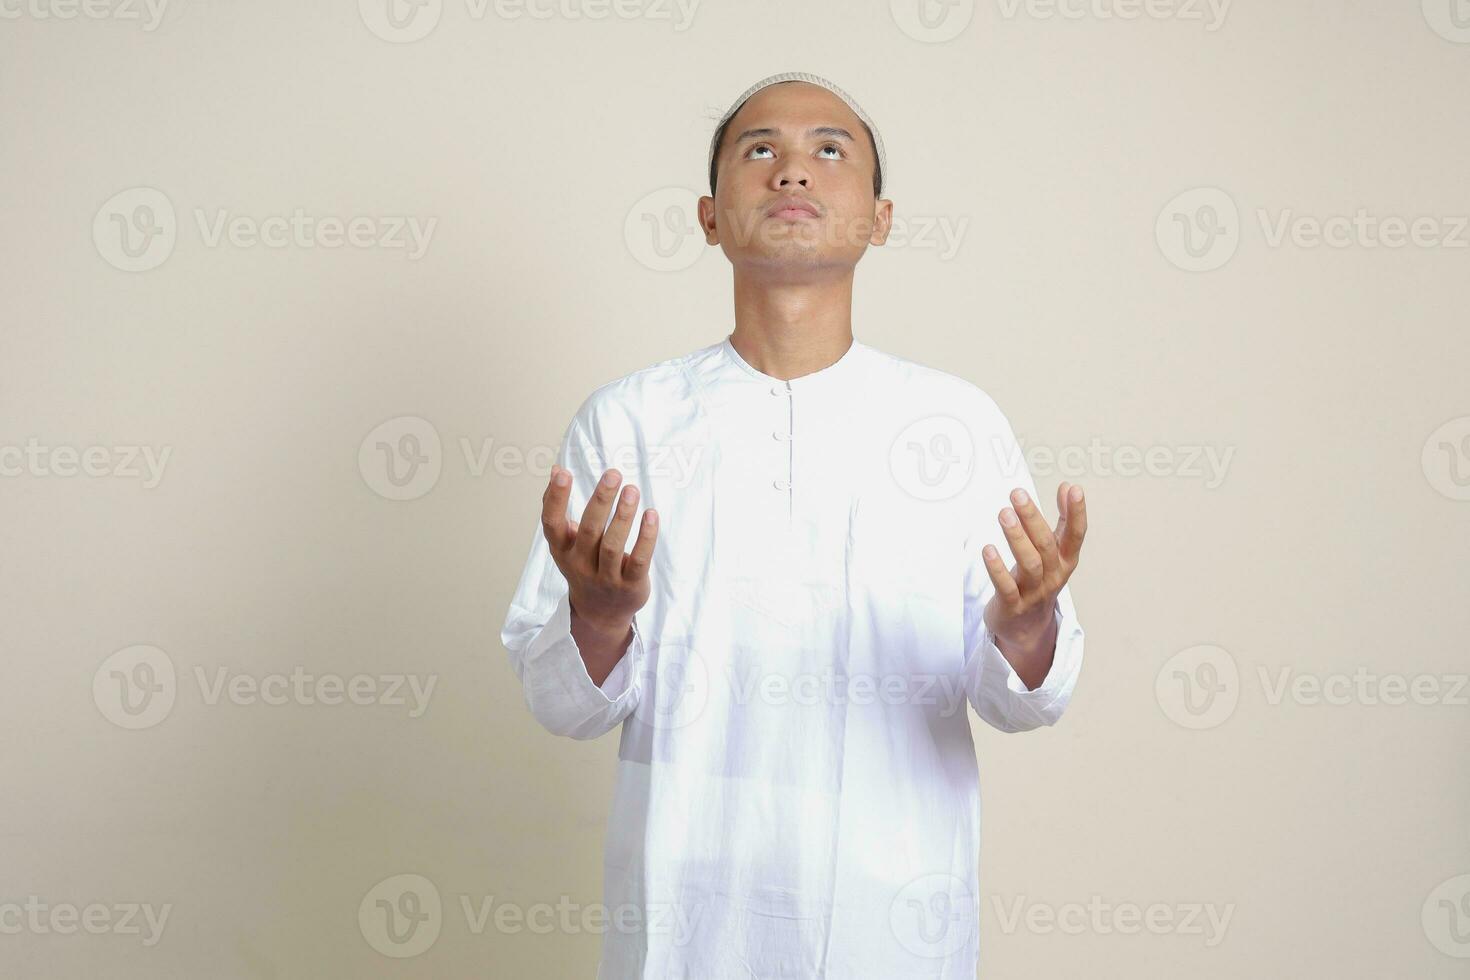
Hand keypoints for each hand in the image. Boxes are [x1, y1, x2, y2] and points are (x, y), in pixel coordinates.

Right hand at [541, 465, 658, 637]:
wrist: (600, 613)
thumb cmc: (584, 564)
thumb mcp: (566, 542)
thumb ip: (559, 507)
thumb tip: (556, 469)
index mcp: (562, 550)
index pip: (552, 523)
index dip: (555, 499)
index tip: (563, 473)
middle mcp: (580, 565)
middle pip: (589, 531)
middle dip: (600, 501)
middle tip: (613, 474)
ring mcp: (605, 578)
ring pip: (613, 546)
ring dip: (623, 516)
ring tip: (632, 489)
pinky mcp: (630, 585)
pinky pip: (639, 560)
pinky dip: (646, 537)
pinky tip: (651, 514)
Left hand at [982, 482, 1087, 650]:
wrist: (1026, 627)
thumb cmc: (1039, 579)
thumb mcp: (1055, 552)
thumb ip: (1063, 520)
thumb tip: (1069, 486)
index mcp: (1066, 561)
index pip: (1075, 535)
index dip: (1076, 513)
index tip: (1074, 489)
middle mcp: (1053, 576)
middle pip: (1046, 545)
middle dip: (1033, 518)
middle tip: (1017, 494)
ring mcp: (1034, 592)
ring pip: (1029, 564)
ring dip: (1016, 538)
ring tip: (1004, 514)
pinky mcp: (1012, 606)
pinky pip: (1006, 587)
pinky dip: (997, 569)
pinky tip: (987, 550)